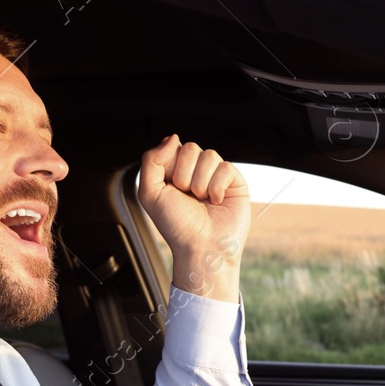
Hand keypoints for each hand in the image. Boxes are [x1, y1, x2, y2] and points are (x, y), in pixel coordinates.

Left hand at [137, 135, 249, 302]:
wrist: (201, 248)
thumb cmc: (176, 226)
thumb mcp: (149, 193)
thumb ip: (151, 161)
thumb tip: (173, 137)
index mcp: (175, 172)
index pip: (174, 147)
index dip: (170, 166)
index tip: (171, 187)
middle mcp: (195, 172)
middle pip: (191, 148)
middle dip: (185, 175)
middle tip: (187, 196)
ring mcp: (216, 176)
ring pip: (209, 156)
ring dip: (201, 183)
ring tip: (202, 201)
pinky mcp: (235, 182)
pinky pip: (226, 167)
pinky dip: (218, 186)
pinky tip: (217, 201)